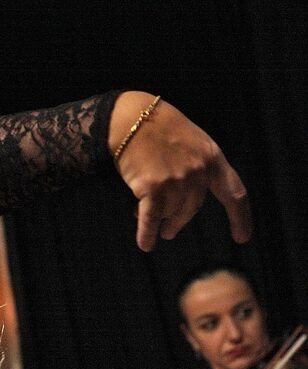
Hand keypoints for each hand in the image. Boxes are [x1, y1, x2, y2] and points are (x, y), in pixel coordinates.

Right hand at [110, 91, 250, 251]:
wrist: (130, 118)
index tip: (242, 237)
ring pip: (169, 212)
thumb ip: (195, 168)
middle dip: (179, 222)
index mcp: (212, 158)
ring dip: (159, 219)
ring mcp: (177, 180)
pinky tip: (146, 245)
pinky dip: (147, 233)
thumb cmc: (156, 127)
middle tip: (170, 232)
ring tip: (147, 221)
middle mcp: (198, 171)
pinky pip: (151, 218)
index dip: (240, 218)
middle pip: (192, 208)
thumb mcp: (189, 142)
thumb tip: (182, 202)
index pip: (234, 193)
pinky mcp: (153, 187)